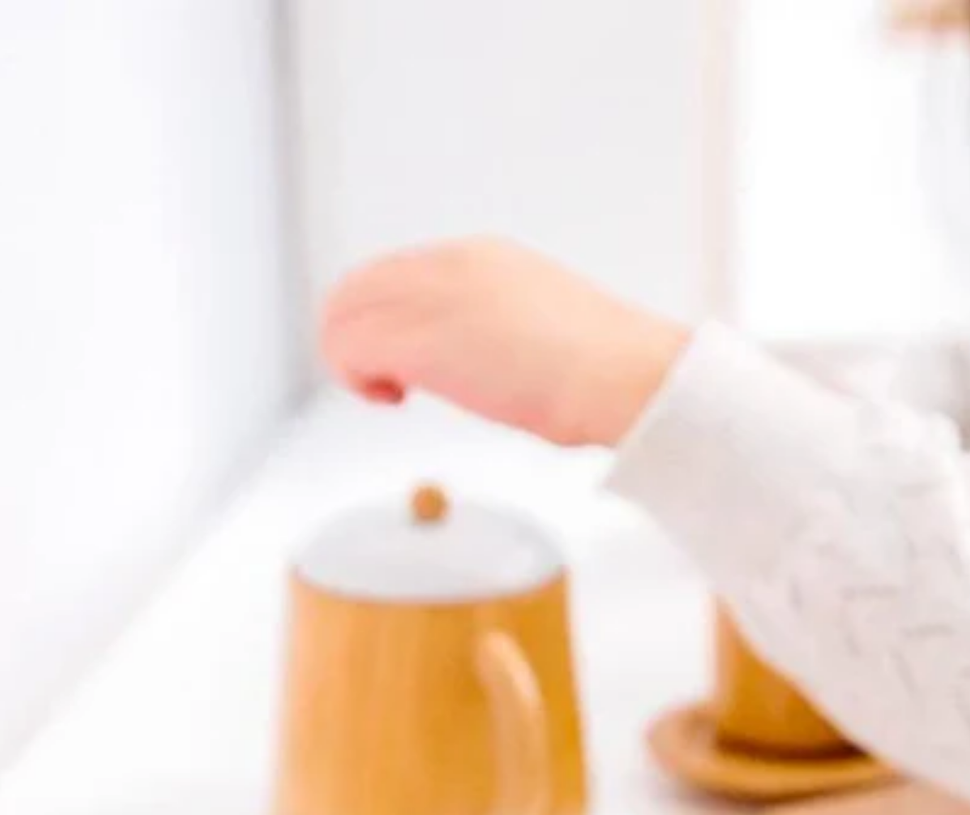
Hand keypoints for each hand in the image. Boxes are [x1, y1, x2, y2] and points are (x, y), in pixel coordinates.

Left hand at [320, 239, 689, 448]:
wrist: (626, 375)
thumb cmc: (606, 371)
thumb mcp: (545, 328)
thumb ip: (501, 330)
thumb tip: (482, 361)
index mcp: (483, 257)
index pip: (397, 273)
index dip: (386, 319)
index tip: (406, 361)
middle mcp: (450, 266)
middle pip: (358, 287)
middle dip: (356, 339)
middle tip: (383, 382)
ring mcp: (435, 299)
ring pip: (342, 314)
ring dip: (352, 360)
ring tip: (389, 394)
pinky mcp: (422, 340)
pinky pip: (349, 347)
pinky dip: (355, 379)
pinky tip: (393, 401)